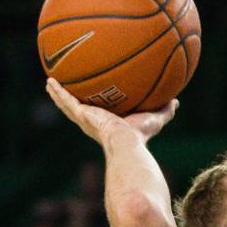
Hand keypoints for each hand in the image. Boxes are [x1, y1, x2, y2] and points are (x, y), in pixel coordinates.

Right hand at [46, 78, 177, 149]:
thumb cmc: (141, 137)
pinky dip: (58, 92)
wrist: (127, 144)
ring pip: (68, 105)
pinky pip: (66, 101)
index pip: (99, 113)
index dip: (94, 106)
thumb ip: (165, 111)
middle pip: (79, 109)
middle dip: (71, 99)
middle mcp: (94, 123)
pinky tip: (50, 82)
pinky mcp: (81, 116)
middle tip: (64, 88)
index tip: (90, 98)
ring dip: (58, 94)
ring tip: (49, 83)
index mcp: (107, 125)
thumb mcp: (155, 119)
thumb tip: (176, 101)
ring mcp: (85, 120)